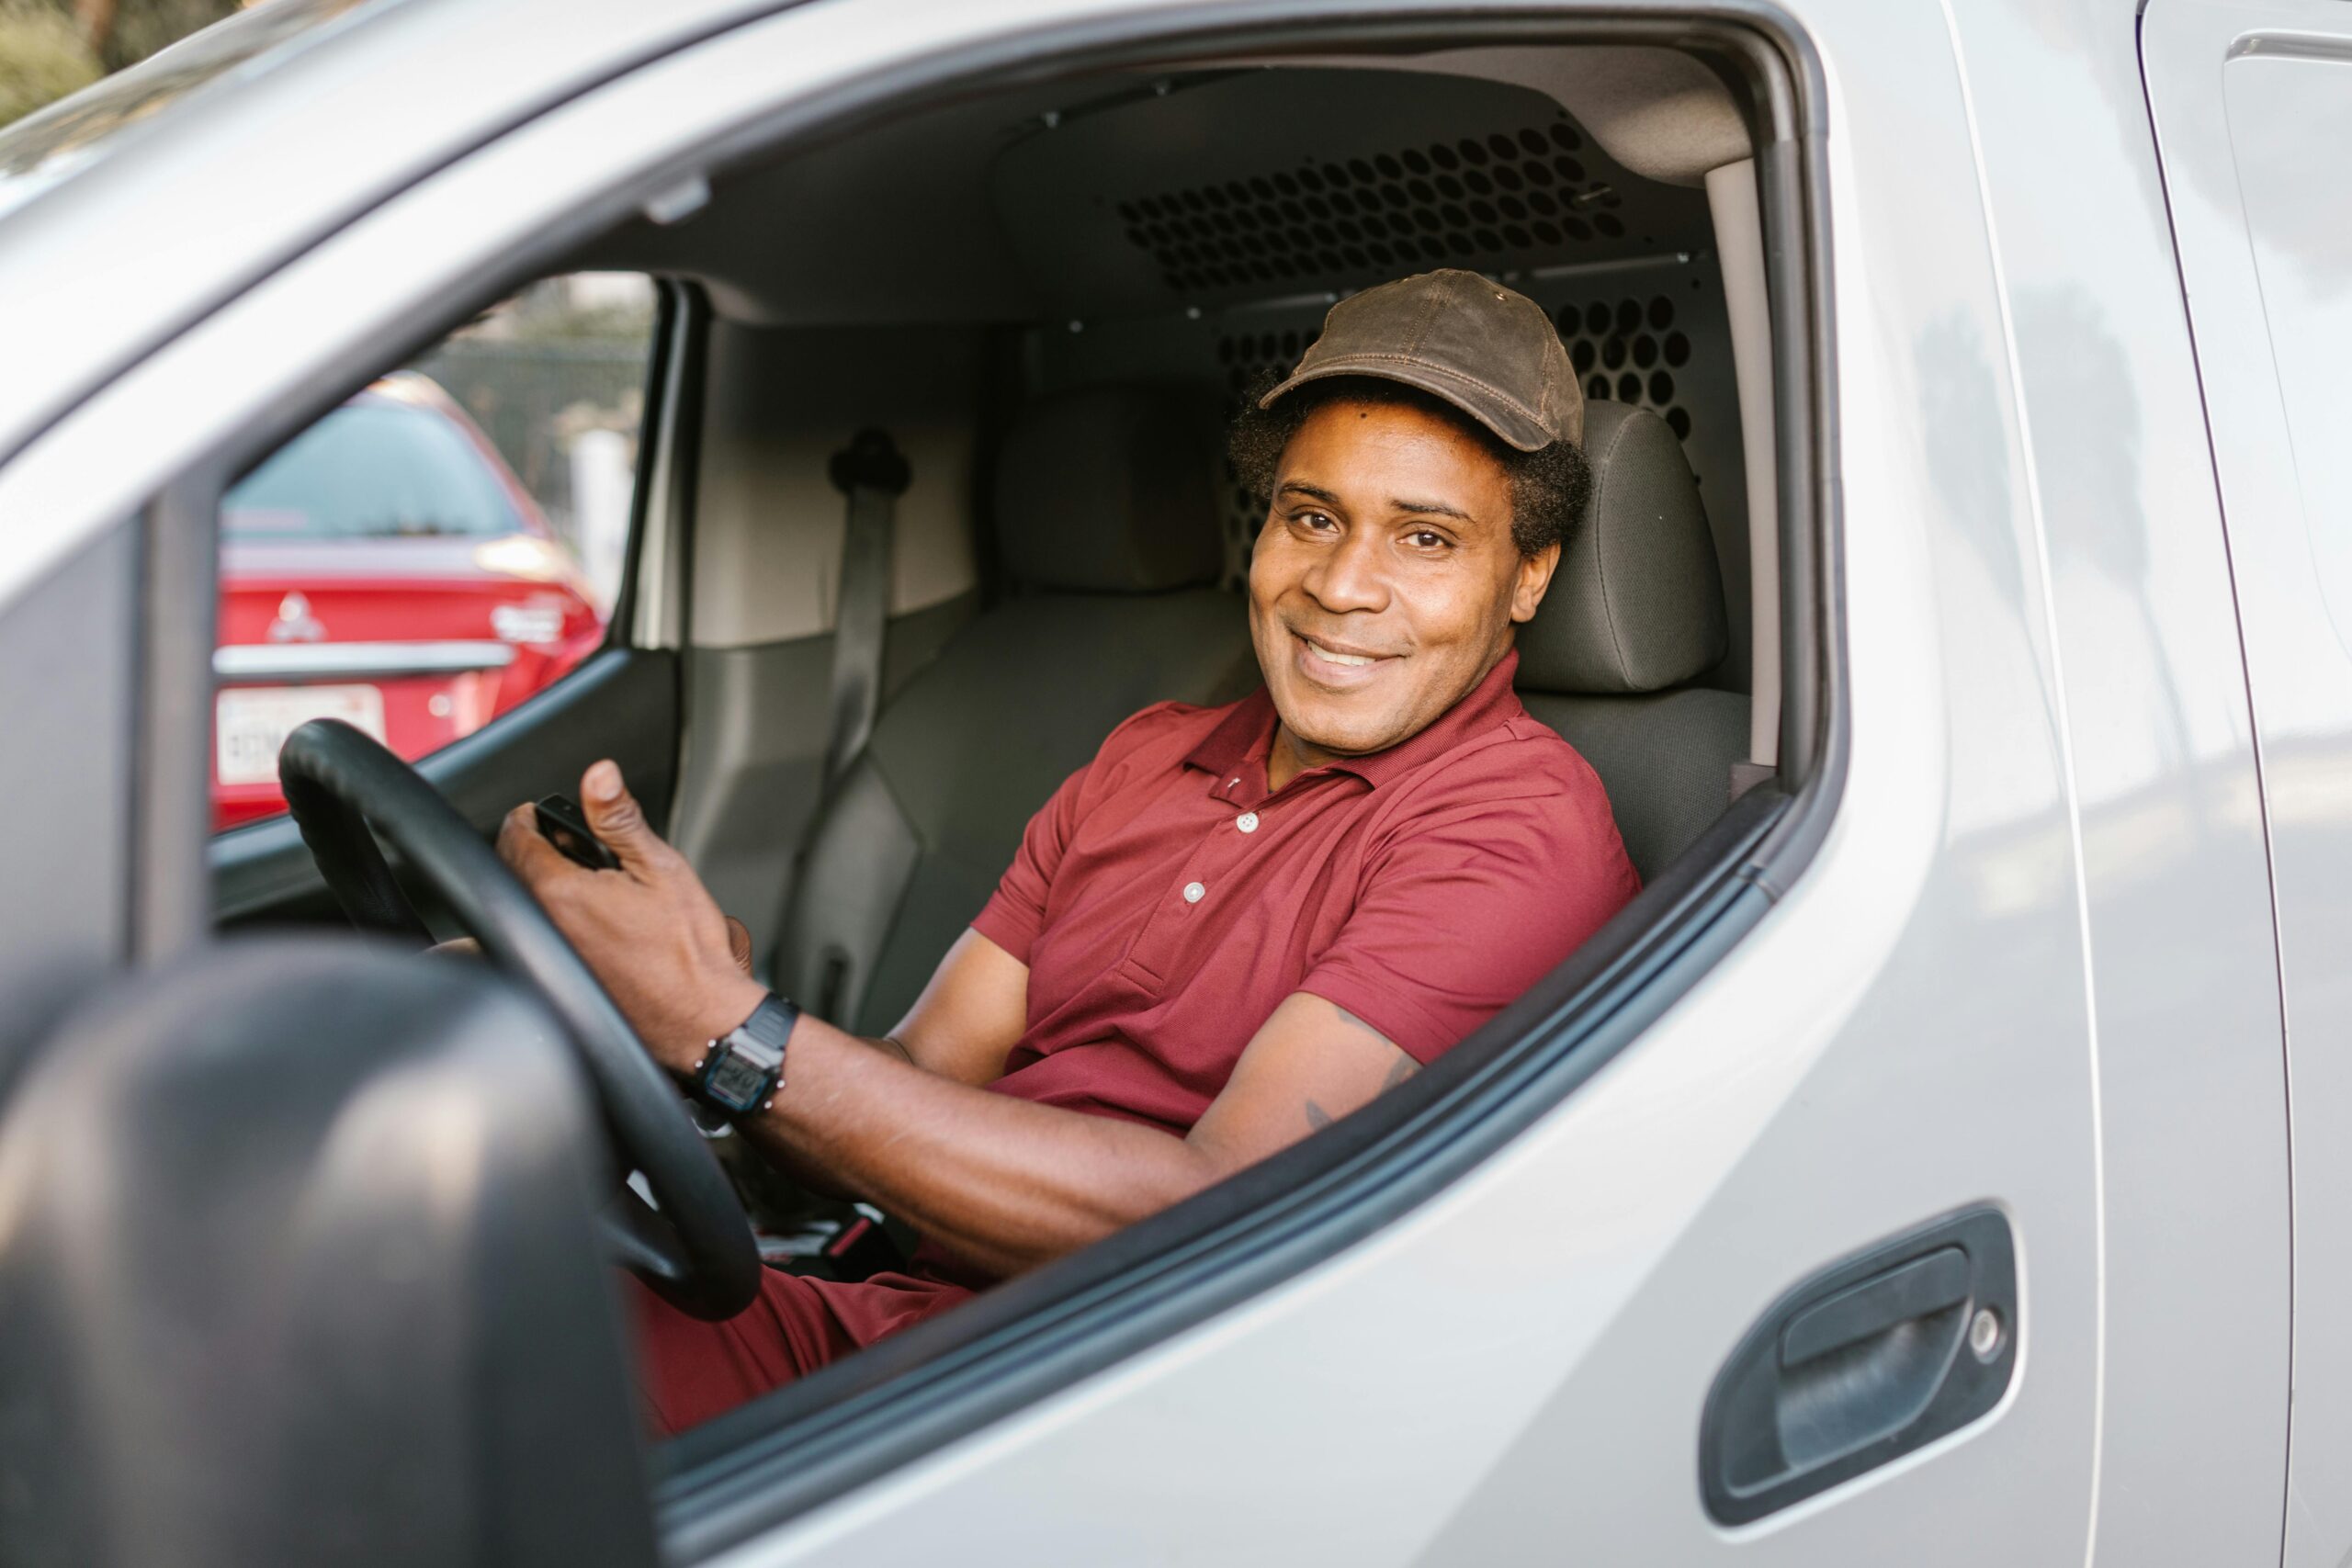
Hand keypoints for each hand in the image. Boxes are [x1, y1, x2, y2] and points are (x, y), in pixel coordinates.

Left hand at [496, 760, 765, 1073]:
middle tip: (565, 843)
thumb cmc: (689, 953)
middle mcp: (542, 929)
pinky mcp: (554, 984)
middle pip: (511, 872)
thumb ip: (621, 819)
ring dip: (536, 889)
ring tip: (578, 883)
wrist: (699, 1019)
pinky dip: (539, 931)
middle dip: (533, 850)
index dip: (528, 816)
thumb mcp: (662, 869)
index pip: (515, 838)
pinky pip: (527, 947)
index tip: (539, 812)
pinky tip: (578, 930)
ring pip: (519, 910)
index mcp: (560, 893)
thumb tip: (599, 775)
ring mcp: (544, 960)